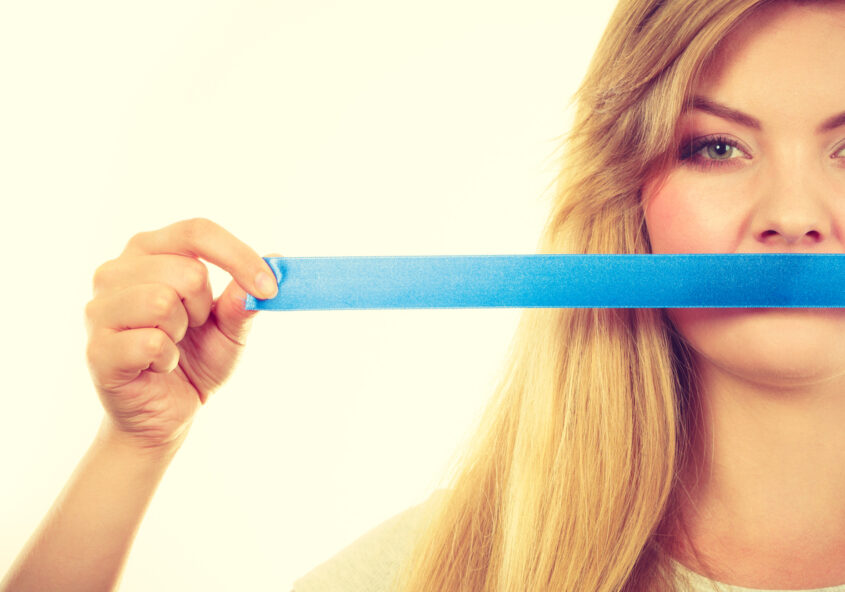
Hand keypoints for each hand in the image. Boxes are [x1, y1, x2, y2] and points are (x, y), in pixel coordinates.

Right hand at [84, 217, 279, 450]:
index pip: (197, 231)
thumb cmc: (195, 360)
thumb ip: (242, 297)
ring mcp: (99, 309)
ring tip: (171, 345)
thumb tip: (275, 260)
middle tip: (191, 329)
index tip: (270, 288)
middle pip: (187, 270)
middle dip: (203, 307)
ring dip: (181, 333)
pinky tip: (156, 366)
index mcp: (149, 251)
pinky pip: (150, 342)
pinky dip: (167, 359)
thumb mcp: (230, 327)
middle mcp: (116, 271)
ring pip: (162, 301)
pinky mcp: (96, 348)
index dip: (238, 256)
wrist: (165, 413)